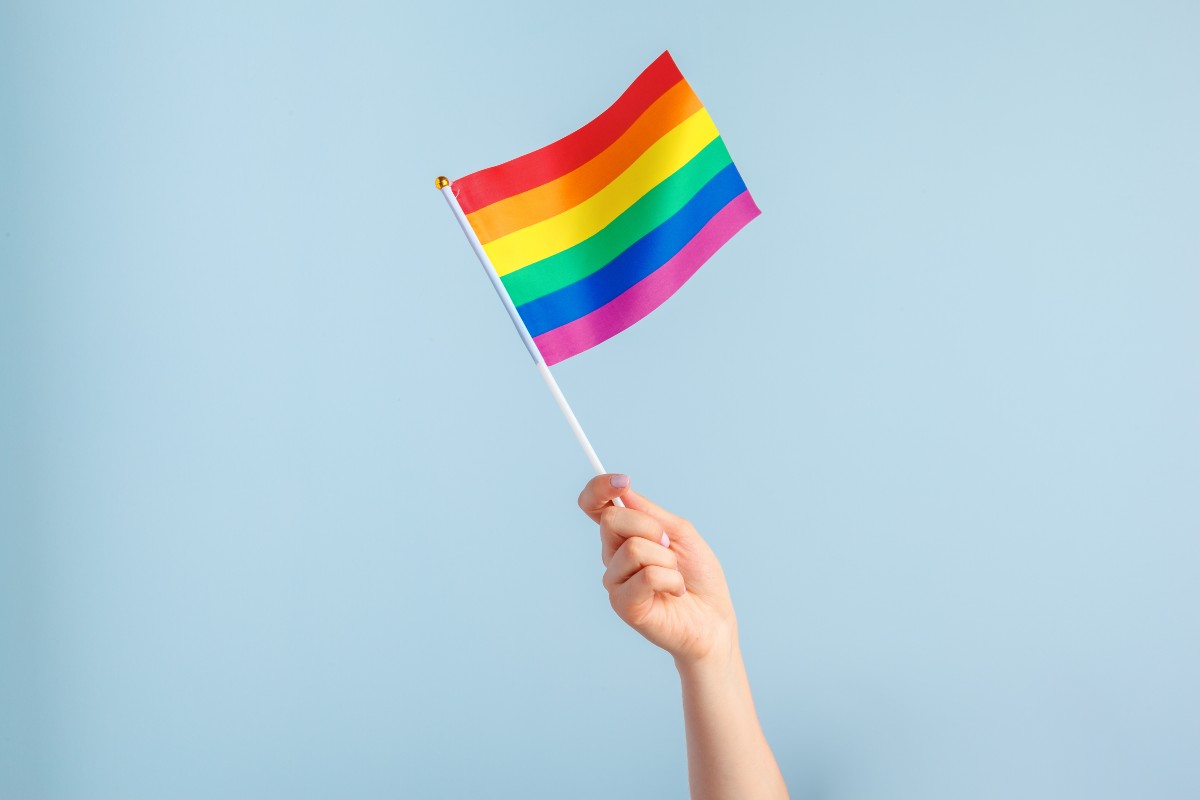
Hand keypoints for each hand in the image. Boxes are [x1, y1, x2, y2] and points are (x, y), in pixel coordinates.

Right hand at [578, 474, 737, 665]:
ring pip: (633, 548)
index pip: (593, 506)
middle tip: (670, 546)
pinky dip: (671, 580)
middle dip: (651, 527)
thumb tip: (623, 491)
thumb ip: (650, 513)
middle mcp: (612, 556)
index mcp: (623, 536)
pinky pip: (646, 575)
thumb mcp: (680, 533)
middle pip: (612, 519)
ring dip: (667, 559)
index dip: (598, 488)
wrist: (714, 619)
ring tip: (675, 575)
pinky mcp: (623, 605)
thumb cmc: (698, 577)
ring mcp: (615, 581)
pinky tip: (675, 591)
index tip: (622, 481)